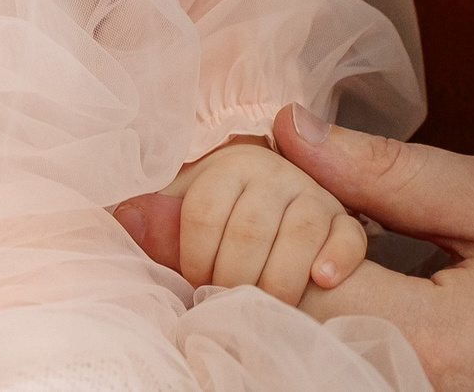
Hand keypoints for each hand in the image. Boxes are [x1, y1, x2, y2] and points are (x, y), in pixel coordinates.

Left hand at [113, 130, 367, 305]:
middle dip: (232, 277)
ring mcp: (312, 194)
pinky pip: (349, 236)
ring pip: (300, 233)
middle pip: (249, 229)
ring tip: (265, 307)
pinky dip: (338, 258)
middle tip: (225, 303)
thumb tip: (125, 219)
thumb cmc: (222, 219)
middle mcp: (273, 172)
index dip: (192, 257)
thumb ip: (158, 220)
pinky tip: (321, 281)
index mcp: (227, 166)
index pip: (202, 211)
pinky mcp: (344, 220)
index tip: (193, 282)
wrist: (276, 212)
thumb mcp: (187, 213)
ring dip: (279, 281)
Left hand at [275, 106, 473, 391]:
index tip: (291, 187)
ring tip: (321, 253)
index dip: (277, 224)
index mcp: (439, 342)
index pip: (296, 285)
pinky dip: (320, 329)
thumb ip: (384, 170)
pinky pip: (333, 370)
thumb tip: (287, 130)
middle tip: (307, 217)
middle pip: (285, 329)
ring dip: (290, 297)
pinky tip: (339, 293)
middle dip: (270, 260)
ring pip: (301, 356)